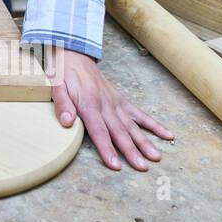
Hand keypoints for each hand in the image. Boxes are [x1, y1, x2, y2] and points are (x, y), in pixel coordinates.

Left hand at [47, 46, 173, 170]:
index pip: (99, 131)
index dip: (107, 149)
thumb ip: (62, 104)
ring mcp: (116, 103)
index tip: (115, 165)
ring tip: (156, 157)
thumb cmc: (63, 73)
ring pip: (132, 125)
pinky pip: (140, 114)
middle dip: (131, 151)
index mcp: (88, 103)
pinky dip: (154, 124)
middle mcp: (106, 104)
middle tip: (142, 167)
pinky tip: (167, 135)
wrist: (74, 54)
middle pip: (119, 132)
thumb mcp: (54, 85)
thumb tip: (67, 122)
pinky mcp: (121, 100)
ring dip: (144, 142)